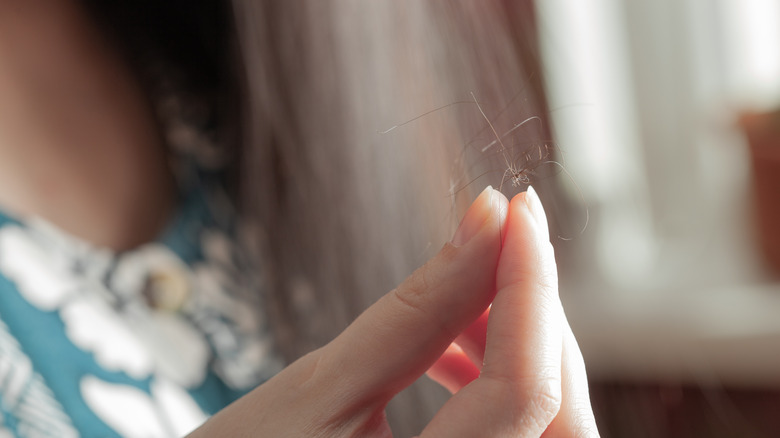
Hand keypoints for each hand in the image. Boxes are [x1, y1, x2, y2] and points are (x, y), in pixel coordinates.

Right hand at [188, 186, 597, 436]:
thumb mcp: (318, 390)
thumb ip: (413, 310)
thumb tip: (484, 219)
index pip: (522, 389)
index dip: (528, 287)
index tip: (516, 209)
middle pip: (553, 414)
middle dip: (533, 315)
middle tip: (501, 236)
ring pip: (547, 426)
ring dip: (518, 346)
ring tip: (468, 287)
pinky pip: (513, 437)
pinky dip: (499, 381)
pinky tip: (456, 346)